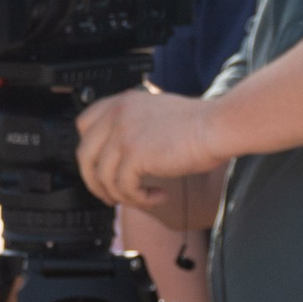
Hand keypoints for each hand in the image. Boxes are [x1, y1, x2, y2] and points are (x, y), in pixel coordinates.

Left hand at [76, 87, 223, 208]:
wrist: (217, 126)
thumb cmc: (198, 123)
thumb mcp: (155, 114)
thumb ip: (133, 126)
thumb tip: (120, 156)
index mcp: (121, 102)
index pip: (84, 124)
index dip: (89, 150)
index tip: (99, 167)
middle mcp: (117, 115)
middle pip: (85, 154)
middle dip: (94, 180)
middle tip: (110, 195)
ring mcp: (123, 134)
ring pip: (103, 177)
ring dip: (121, 195)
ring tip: (142, 199)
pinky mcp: (134, 154)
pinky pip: (124, 188)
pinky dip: (140, 199)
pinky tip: (159, 196)